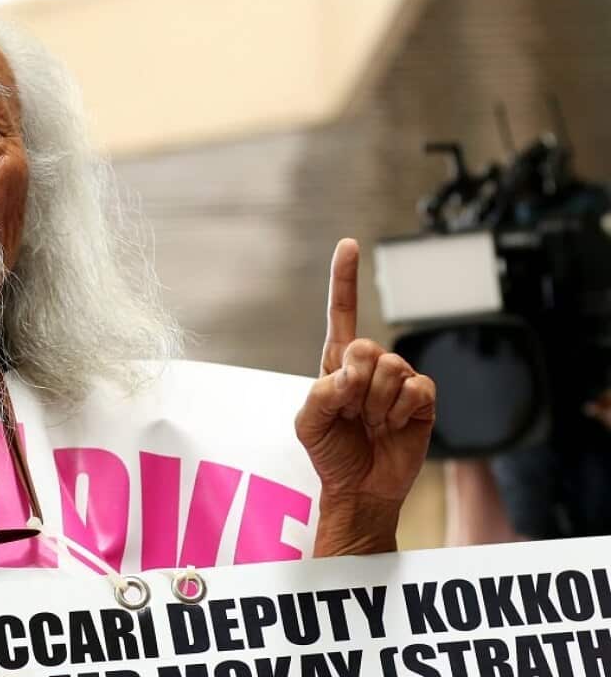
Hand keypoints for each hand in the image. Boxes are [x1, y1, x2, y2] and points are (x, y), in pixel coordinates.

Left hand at [295, 239, 436, 556]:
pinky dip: (402, 412)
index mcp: (337, 363)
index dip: (345, 279)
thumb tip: (350, 374)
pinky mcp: (423, 399)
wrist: (361, 487)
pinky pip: (416, 389)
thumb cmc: (331, 453)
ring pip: (392, 370)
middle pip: (366, 347)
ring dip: (378, 404)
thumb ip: (321, 393)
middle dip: (356, 384)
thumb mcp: (308, 424)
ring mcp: (398, 380)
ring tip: (373, 423)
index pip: (343, 313)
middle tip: (353, 413)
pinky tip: (395, 426)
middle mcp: (370, 366)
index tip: (348, 245)